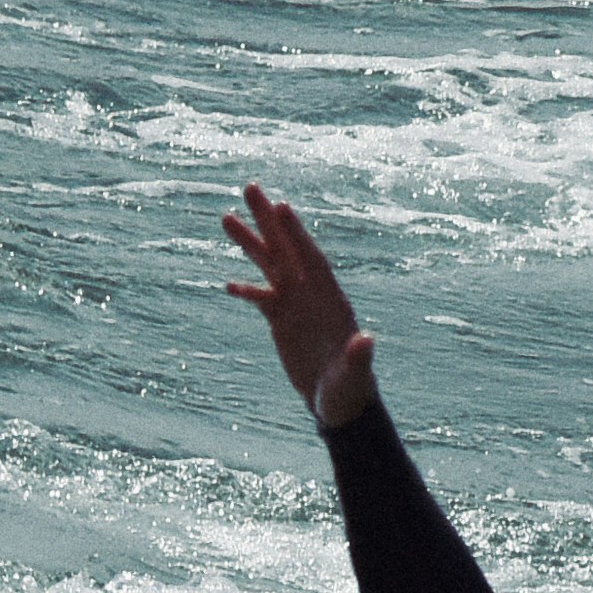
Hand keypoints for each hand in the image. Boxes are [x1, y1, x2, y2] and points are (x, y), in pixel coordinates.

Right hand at [222, 182, 379, 427]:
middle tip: (249, 187)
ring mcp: (295, 305)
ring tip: (226, 217)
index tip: (281, 207)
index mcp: (331, 300)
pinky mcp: (282, 321)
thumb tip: (366, 340)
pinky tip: (228, 283)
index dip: (296, 234)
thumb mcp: (354, 376)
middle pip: (286, 250)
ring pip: (270, 265)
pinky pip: (261, 298)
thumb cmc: (351, 391)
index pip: (311, 259)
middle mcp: (312, 294)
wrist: (340, 405)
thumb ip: (358, 357)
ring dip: (250, 241)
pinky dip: (246, 289)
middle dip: (268, 220)